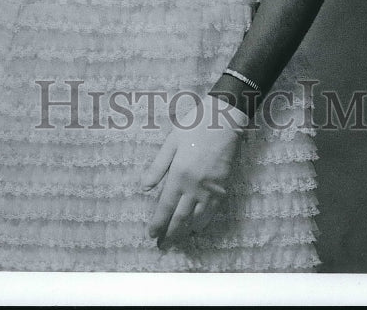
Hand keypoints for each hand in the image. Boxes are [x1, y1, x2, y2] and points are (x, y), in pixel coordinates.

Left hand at [140, 95, 247, 247]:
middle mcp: (194, 186)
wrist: (223, 120)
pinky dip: (203, 223)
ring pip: (196, 218)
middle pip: (180, 218)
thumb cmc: (194, 126)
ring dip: (185, 232)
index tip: (152, 234)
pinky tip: (197, 228)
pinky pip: (212, 212)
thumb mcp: (171, 142)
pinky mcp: (223, 187)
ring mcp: (210, 188)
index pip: (165, 206)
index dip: (158, 223)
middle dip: (170, 234)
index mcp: (179, 174)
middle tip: (162, 246)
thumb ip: (157, 166)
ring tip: (177, 240)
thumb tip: (143, 187)